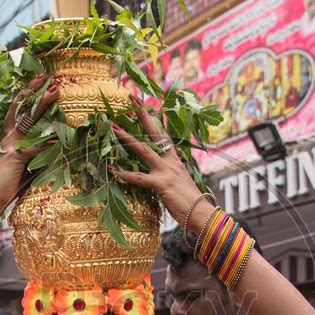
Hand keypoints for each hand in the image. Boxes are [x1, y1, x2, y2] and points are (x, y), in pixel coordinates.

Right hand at [0, 74, 58, 209]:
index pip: (15, 108)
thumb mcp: (25, 161)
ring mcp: (10, 143)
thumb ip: (37, 150)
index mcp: (5, 134)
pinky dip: (51, 143)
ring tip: (55, 91)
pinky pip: (37, 146)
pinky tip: (63, 138)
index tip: (37, 81)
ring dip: (42, 104)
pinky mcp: (17, 155)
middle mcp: (6, 135)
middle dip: (31, 89)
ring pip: (28, 118)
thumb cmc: (11, 181)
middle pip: (19, 106)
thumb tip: (56, 142)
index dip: (25, 93)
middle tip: (45, 76)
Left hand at [110, 103, 211, 227]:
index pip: (164, 136)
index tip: (145, 106)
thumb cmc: (192, 204)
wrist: (202, 214)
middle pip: (155, 134)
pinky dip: (125, 174)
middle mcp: (170, 161)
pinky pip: (139, 178)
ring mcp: (165, 171)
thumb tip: (165, 178)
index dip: (154, 120)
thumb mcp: (181, 185)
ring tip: (113, 127)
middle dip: (142, 116)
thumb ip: (171, 177)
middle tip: (131, 100)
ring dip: (127, 138)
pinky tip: (113, 170)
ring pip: (143, 150)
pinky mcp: (161, 184)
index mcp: (175, 161)